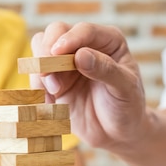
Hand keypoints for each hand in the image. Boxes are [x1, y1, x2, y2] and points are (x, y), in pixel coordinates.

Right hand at [31, 22, 147, 151]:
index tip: (57, 53)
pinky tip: (50, 104)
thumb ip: (106, 70)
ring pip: (40, 51)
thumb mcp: (125, 88)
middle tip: (47, 74)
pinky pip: (37, 76)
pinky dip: (37, 87)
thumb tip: (81, 54)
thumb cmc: (128, 107)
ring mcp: (67, 63)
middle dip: (47, 51)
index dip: (69, 39)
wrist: (118, 134)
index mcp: (108, 41)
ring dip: (40, 69)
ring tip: (54, 92)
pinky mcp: (55, 80)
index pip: (84, 31)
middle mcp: (85, 46)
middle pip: (55, 32)